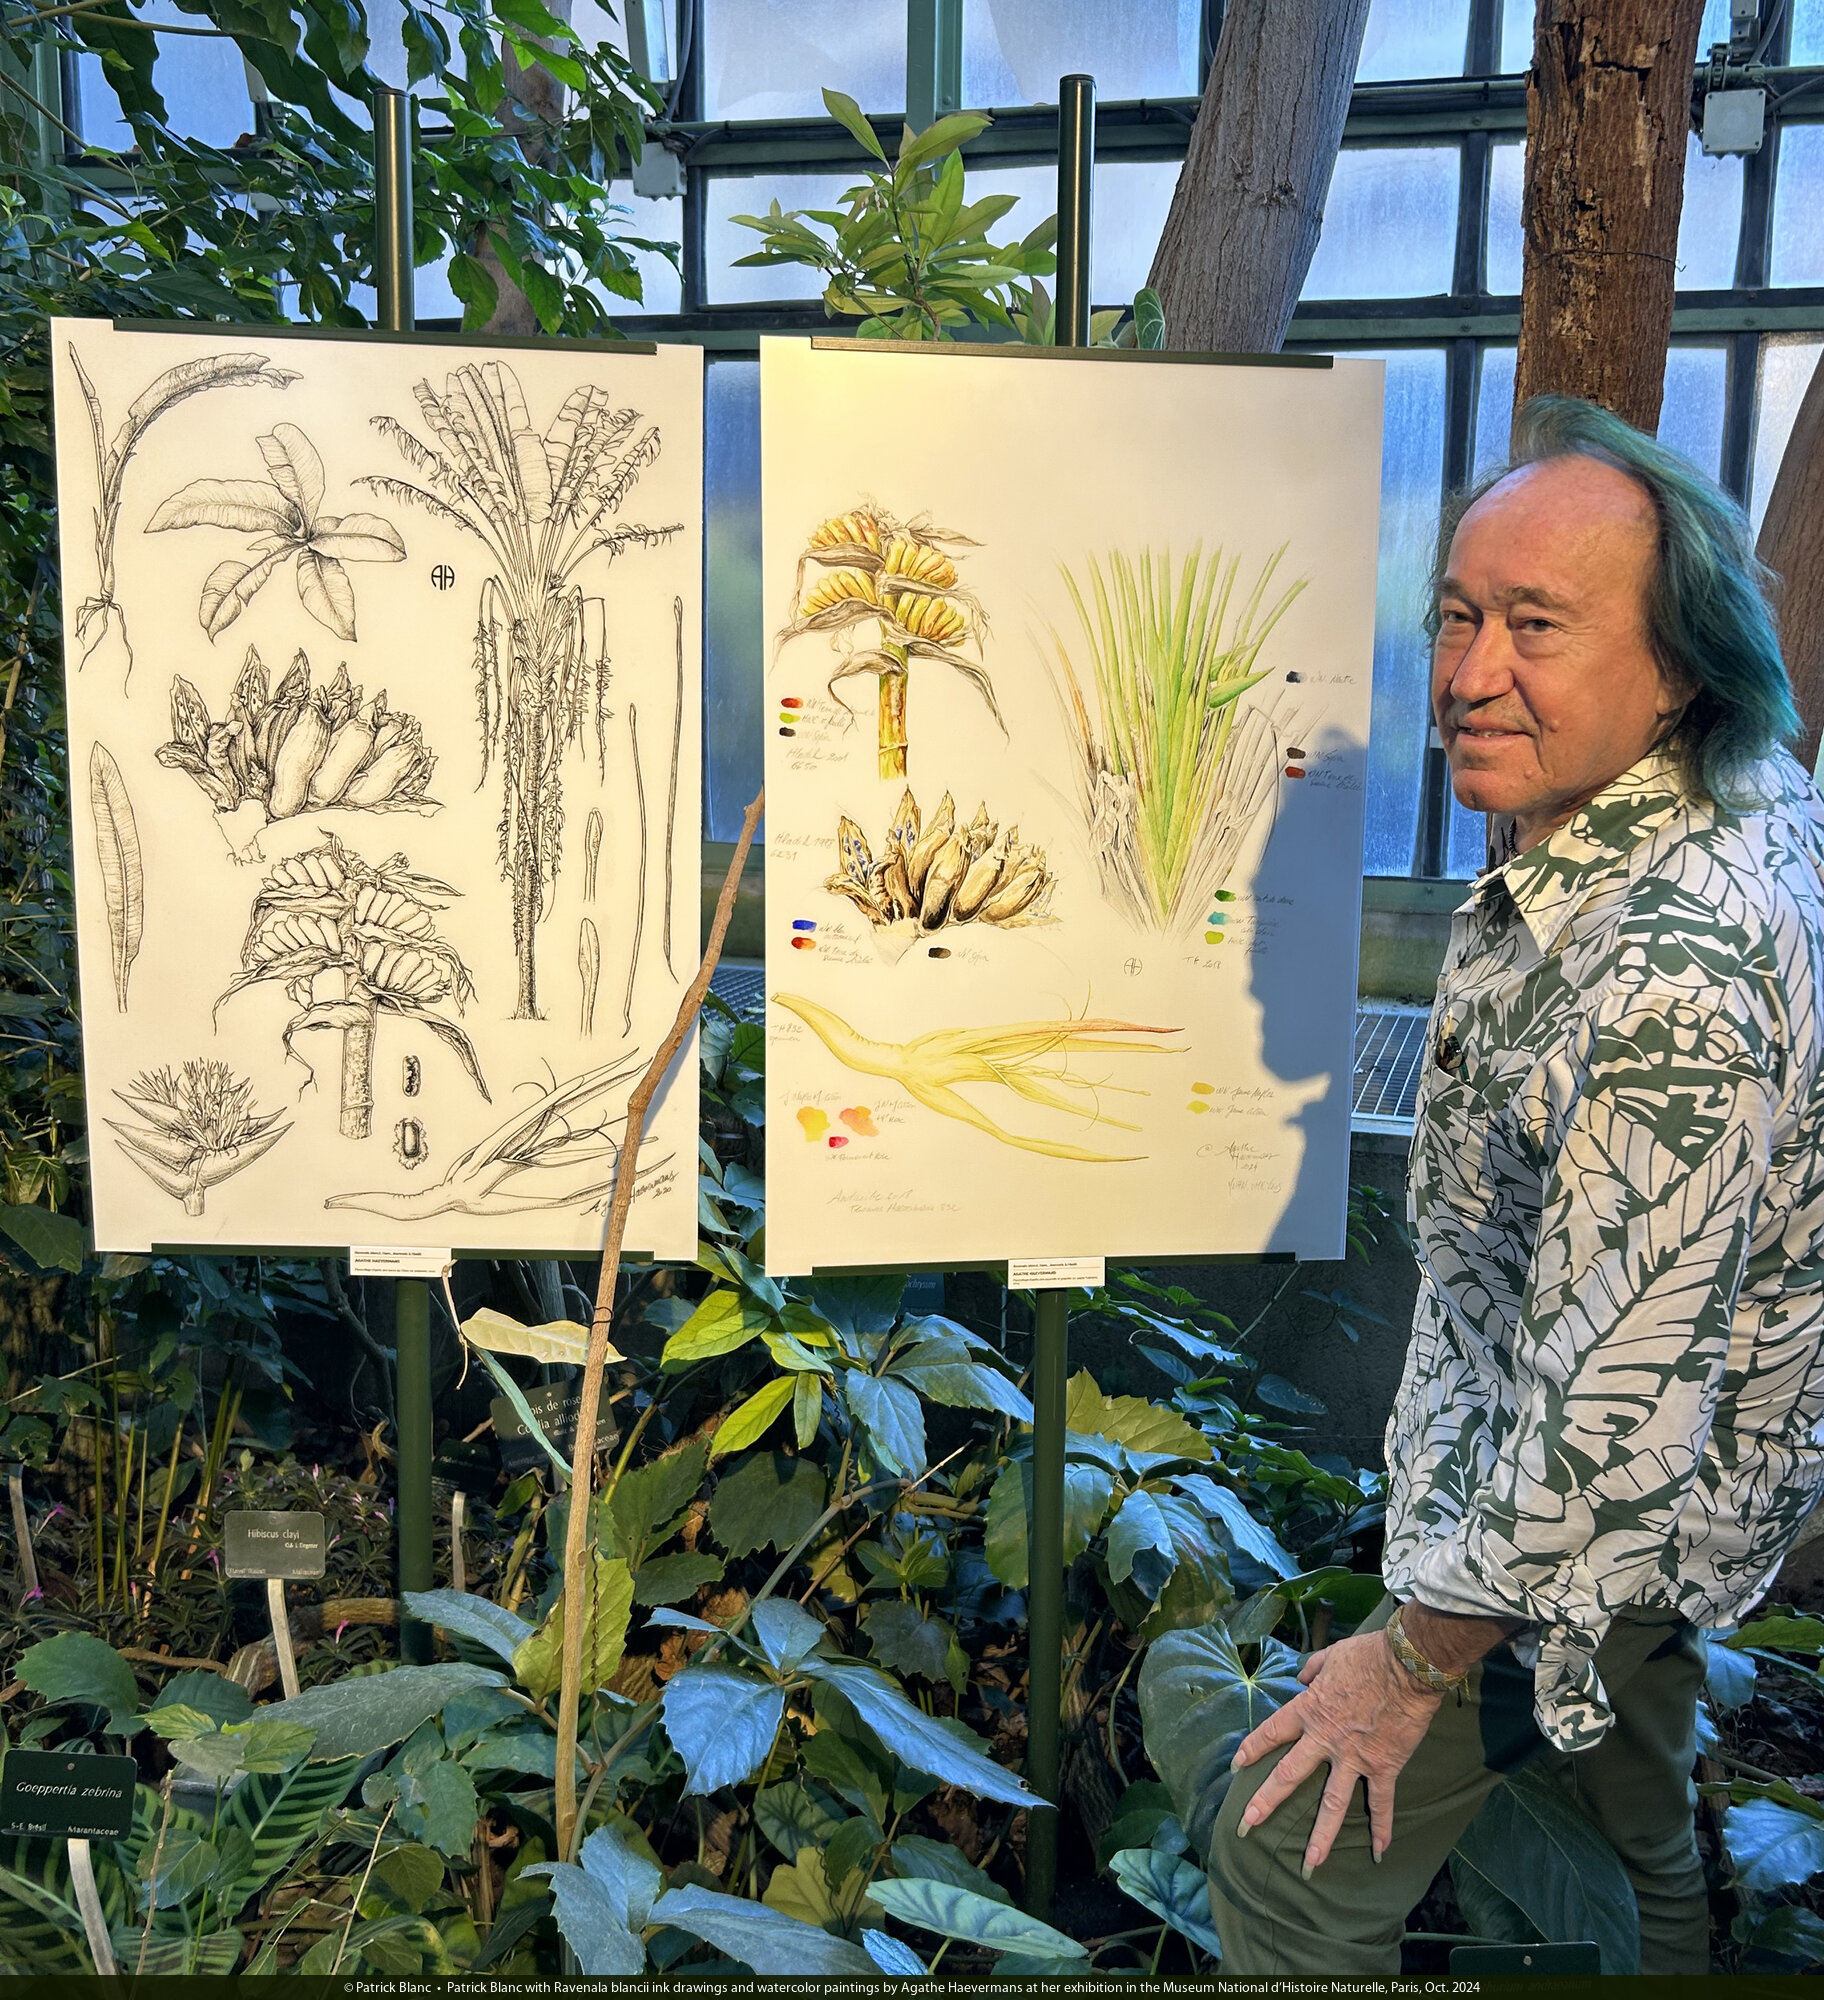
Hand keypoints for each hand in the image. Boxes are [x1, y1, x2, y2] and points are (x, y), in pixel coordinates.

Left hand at [1229, 1629, 1440, 1870]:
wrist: (1407, 1664)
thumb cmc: (1368, 1655)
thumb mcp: (1331, 1656)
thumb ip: (1311, 1670)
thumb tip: (1300, 1677)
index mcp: (1309, 1710)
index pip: (1272, 1733)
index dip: (1252, 1749)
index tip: (1236, 1766)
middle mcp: (1326, 1739)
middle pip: (1290, 1775)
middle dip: (1266, 1801)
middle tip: (1246, 1823)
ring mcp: (1355, 1758)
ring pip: (1332, 1803)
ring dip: (1321, 1835)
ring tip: (1309, 1863)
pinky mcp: (1384, 1766)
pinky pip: (1381, 1803)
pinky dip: (1381, 1828)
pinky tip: (1378, 1852)